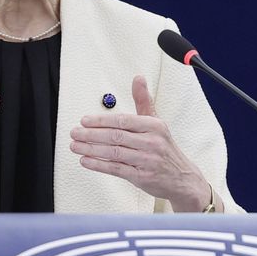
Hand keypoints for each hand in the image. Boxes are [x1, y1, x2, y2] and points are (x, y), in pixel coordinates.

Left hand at [69, 75, 208, 211]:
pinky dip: (99, 165)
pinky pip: (116, 169)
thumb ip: (143, 101)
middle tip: (74, 133)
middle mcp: (151, 142)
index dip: (101, 120)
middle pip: (115, 136)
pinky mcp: (142, 177)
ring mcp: (147, 160)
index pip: (123, 120)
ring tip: (75, 146)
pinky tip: (86, 160)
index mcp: (154, 126)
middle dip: (91, 134)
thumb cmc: (164, 148)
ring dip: (91, 149)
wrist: (182, 177)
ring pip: (114, 152)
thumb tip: (138, 78)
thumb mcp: (156, 122)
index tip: (84, 120)